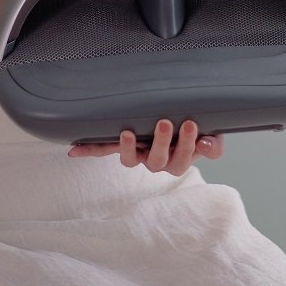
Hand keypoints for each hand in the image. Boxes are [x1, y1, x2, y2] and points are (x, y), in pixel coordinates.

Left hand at [67, 119, 223, 175]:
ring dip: (127, 148)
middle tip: (165, 123)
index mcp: (178, 159)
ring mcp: (137, 153)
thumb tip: (207, 143)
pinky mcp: (121, 144)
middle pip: (157, 162)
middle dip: (162, 142)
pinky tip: (73, 150)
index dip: (187, 145)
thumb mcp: (210, 135)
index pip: (182, 159)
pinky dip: (89, 149)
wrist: (178, 124)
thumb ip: (212, 143)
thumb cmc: (195, 130)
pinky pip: (104, 149)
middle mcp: (156, 160)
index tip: (191, 124)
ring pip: (130, 160)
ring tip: (128, 133)